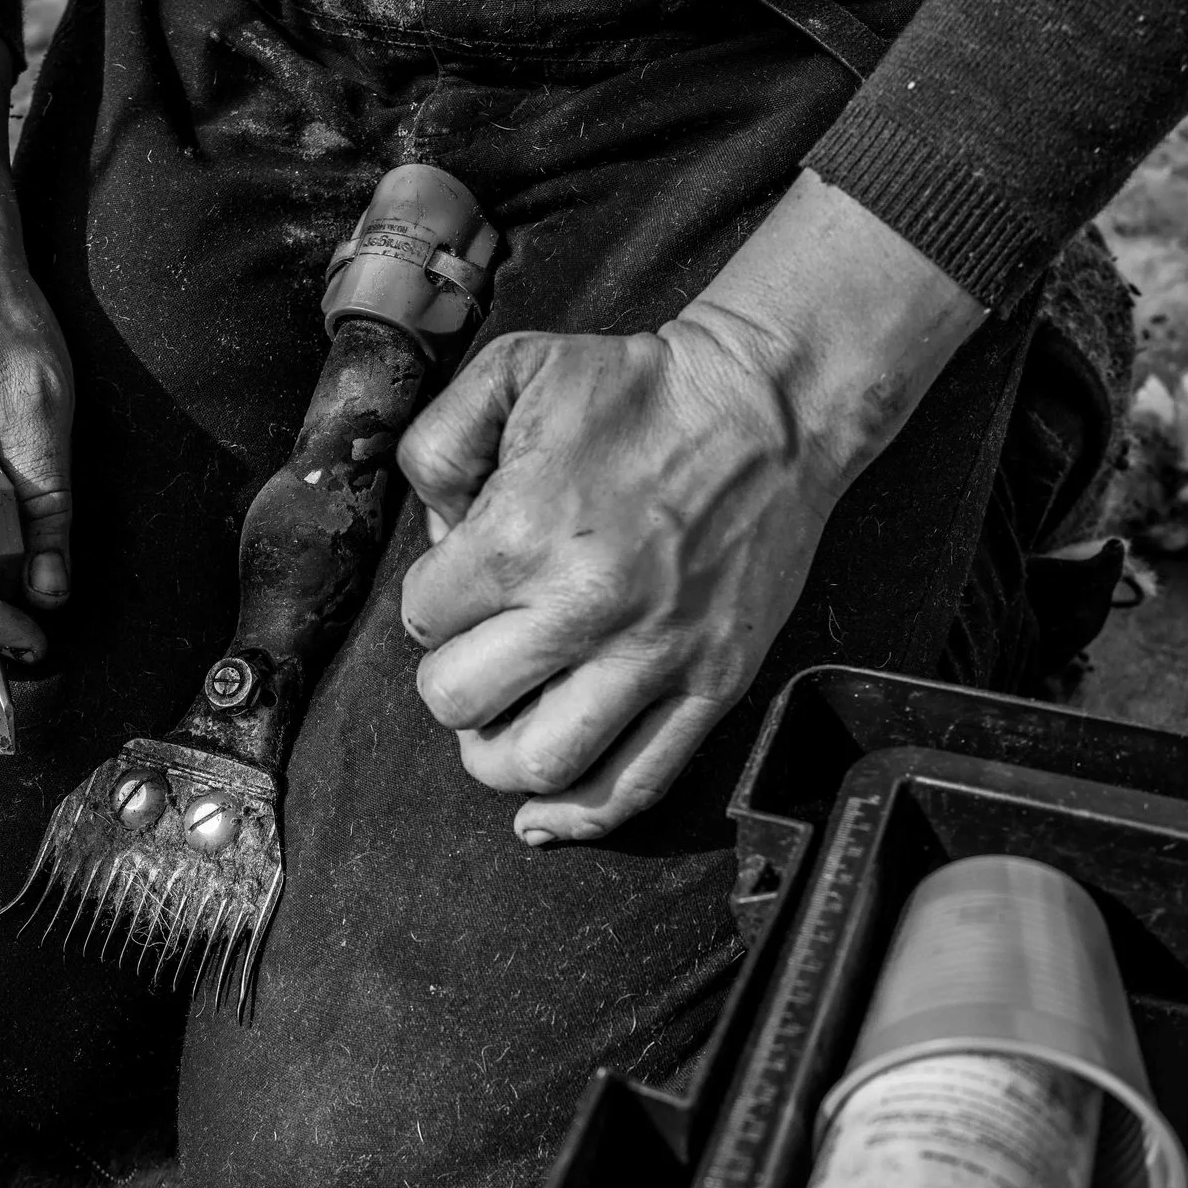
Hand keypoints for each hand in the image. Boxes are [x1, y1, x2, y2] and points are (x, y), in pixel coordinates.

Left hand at [397, 172, 985, 842]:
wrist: (764, 409)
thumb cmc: (637, 391)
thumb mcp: (513, 369)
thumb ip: (437, 442)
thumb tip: (432, 536)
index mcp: (523, 536)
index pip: (423, 619)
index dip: (432, 599)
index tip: (465, 575)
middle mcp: (585, 609)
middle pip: (460, 700)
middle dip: (453, 675)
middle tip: (478, 646)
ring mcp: (653, 658)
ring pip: (537, 764)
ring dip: (497, 756)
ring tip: (501, 722)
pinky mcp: (709, 687)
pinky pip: (632, 785)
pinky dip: (576, 818)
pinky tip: (540, 817)